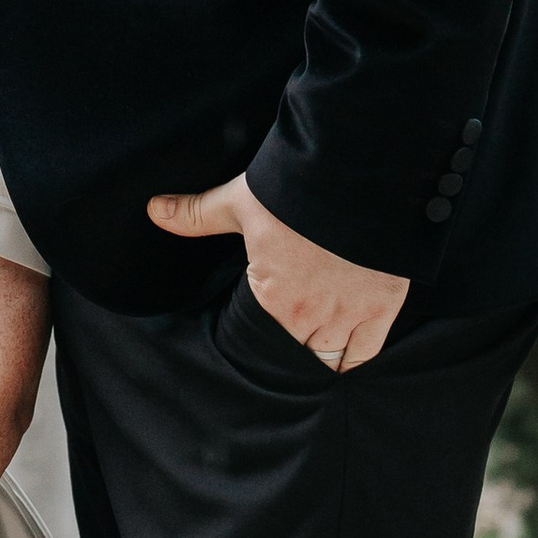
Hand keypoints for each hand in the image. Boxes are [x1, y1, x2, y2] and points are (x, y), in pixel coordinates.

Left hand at [146, 173, 408, 371]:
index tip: (256, 337)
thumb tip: (155, 210)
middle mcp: (311, 317)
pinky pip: (364, 353)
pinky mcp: (382, 308)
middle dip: (286, 356)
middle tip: (280, 348)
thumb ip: (198, 214)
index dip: (257, 343)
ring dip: (316, 359)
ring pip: (328, 361)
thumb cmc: (297, 189)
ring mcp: (350, 316)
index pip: (261, 343)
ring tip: (307, 354)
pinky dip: (352, 358)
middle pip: (294, 358)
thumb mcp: (240, 200)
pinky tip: (341, 355)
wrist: (358, 176)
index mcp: (275, 300)